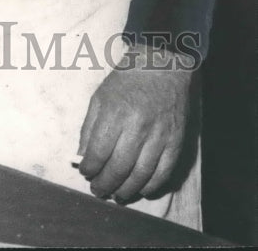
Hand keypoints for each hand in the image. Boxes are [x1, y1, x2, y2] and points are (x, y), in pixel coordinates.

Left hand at [77, 46, 193, 202]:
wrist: (162, 65)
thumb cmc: (126, 81)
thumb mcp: (100, 97)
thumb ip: (89, 127)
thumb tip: (83, 156)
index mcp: (115, 112)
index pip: (99, 151)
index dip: (90, 168)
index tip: (86, 173)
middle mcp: (137, 126)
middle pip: (119, 167)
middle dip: (105, 184)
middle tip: (98, 191)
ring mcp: (159, 135)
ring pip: (141, 175)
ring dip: (126, 190)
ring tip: (116, 195)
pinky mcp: (176, 141)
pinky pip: (164, 172)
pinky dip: (151, 186)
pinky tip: (140, 190)